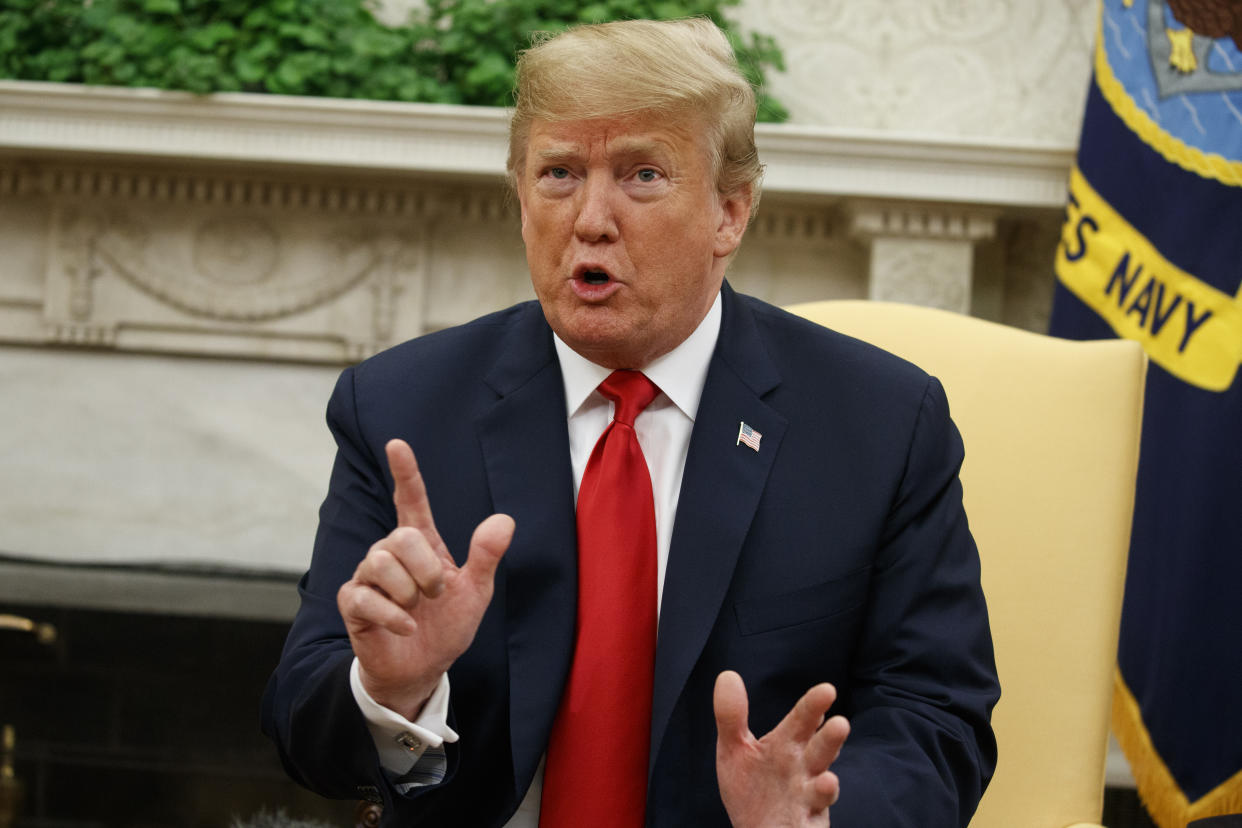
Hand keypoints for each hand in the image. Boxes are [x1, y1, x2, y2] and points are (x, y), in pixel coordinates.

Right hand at [337, 438, 513, 719]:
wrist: (423, 669)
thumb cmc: (447, 625)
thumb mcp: (476, 592)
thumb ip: (486, 556)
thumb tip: (505, 520)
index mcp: (421, 544)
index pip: (410, 500)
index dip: (406, 472)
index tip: (398, 444)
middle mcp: (390, 553)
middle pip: (401, 538)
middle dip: (426, 569)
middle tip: (435, 594)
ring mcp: (368, 577)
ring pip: (380, 562)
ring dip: (409, 592)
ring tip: (418, 610)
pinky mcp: (353, 603)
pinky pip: (367, 598)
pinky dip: (394, 615)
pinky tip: (407, 626)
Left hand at [714, 671, 849, 827]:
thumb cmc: (752, 787)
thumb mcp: (734, 749)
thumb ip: (731, 716)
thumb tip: (727, 675)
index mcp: (788, 745)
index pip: (803, 720)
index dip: (813, 706)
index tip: (826, 690)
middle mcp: (803, 768)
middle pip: (820, 751)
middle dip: (830, 739)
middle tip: (840, 723)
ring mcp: (807, 797)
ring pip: (822, 788)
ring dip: (828, 785)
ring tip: (829, 780)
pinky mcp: (806, 823)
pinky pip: (812, 820)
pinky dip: (814, 815)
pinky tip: (815, 808)